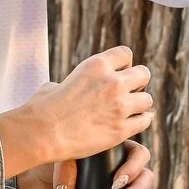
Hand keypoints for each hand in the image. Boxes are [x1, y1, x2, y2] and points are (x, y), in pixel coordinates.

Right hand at [0, 47, 152, 176]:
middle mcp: (112, 82)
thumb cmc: (41, 110)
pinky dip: (140, 122)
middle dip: (137, 83)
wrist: (41, 134)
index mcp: (96, 65)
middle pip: (143, 74)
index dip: (124, 65)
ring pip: (147, 99)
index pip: (125, 54)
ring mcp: (119, 106)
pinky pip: (144, 121)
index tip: (119, 75)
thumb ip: (70, 83)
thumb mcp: (56, 84)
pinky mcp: (121, 129)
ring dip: (139, 105)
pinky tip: (132, 124)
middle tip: (126, 94)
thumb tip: (64, 88)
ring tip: (128, 112)